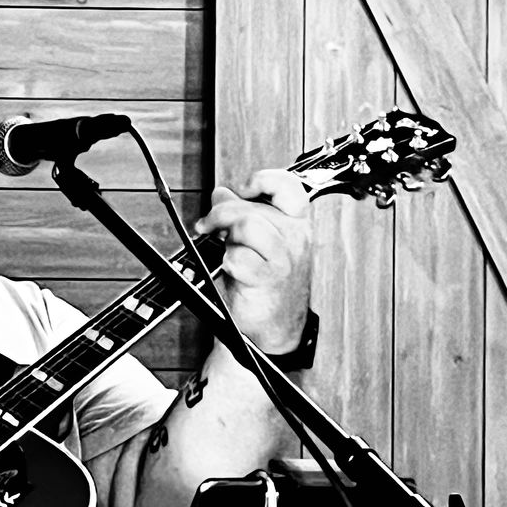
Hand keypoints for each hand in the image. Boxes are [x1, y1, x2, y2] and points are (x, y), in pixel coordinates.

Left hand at [192, 168, 312, 353]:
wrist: (275, 326)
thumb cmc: (268, 286)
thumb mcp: (258, 243)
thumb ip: (243, 214)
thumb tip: (222, 193)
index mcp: (296, 225)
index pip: (288, 187)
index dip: (263, 180)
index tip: (243, 188)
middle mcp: (294, 239)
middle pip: (251, 207)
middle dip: (222, 213)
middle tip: (210, 225)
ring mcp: (283, 259)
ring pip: (246, 225)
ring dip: (226, 235)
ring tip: (224, 246)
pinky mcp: (267, 278)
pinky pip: (237, 256)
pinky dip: (228, 262)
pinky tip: (233, 270)